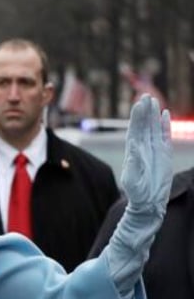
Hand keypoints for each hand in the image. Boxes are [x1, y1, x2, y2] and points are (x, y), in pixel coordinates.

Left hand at [120, 94, 172, 214]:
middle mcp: (143, 148)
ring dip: (154, 115)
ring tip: (153, 100)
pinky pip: (166, 136)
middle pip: (144, 126)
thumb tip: (133, 145)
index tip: (137, 105)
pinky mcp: (165, 154)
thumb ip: (132, 163)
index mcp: (132, 152)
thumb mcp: (131, 179)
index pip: (134, 131)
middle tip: (145, 95)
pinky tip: (165, 114)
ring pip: (154, 128)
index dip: (136, 118)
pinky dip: (166, 125)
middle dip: (144, 111)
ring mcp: (154, 150)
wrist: (149, 203)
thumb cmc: (136, 193)